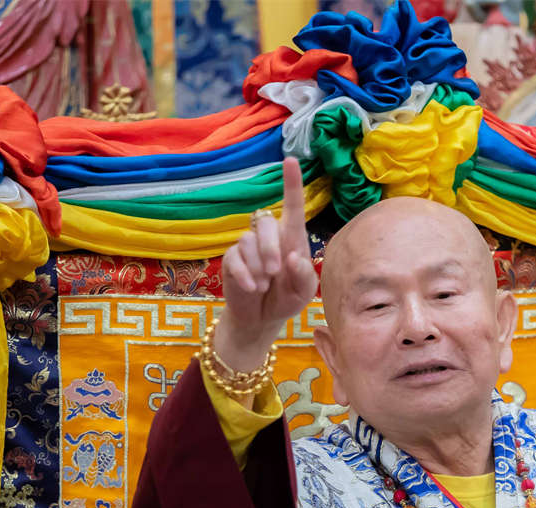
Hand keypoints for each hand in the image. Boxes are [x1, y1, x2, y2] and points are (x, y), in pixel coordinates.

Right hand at [216, 158, 317, 370]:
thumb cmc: (285, 300)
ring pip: (249, 241)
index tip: (290, 160)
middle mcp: (269, 237)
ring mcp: (248, 247)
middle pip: (266, 223)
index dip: (291, 184)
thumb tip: (293, 257)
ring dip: (259, 267)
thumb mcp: (302, 293)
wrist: (260, 319)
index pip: (292, 207)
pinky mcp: (232, 259)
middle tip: (275, 273)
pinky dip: (246, 276)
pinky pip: (235, 259)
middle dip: (270, 249)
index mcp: (292, 239)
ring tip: (264, 286)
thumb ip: (303, 276)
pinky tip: (251, 288)